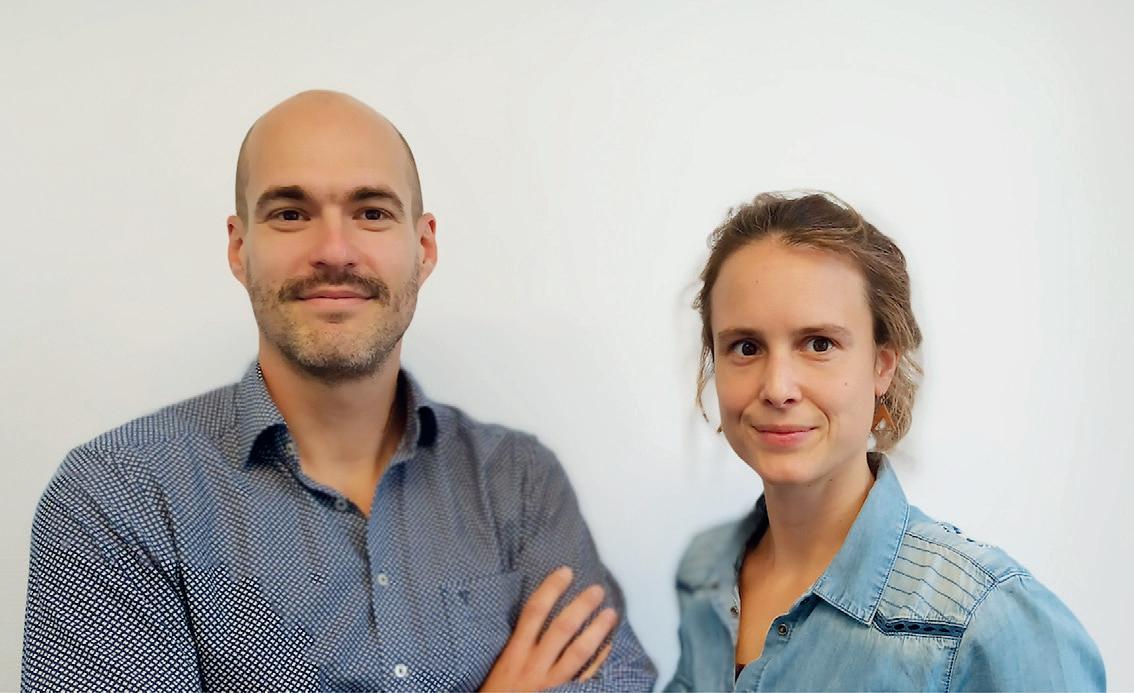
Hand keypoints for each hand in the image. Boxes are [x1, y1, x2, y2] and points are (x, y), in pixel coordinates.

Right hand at [480, 566, 617, 690]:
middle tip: (597, 589)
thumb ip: (516, 647)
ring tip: (611, 613)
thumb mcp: (498, 669)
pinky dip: (598, 662)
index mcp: (514, 654)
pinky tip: (609, 646)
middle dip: (581, 606)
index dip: (550, 590)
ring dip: (597, 630)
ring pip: (578, 652)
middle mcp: (533, 666)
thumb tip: (534, 618)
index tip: (565, 572)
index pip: (533, 613)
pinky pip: (585, 679)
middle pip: (561, 628)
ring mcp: (550, 684)